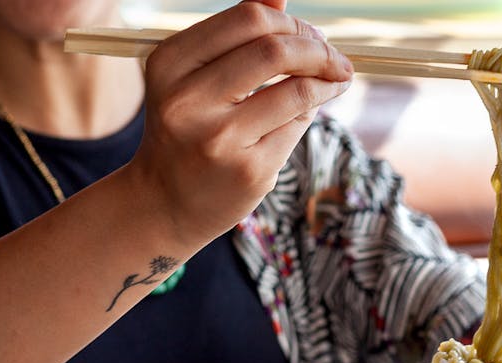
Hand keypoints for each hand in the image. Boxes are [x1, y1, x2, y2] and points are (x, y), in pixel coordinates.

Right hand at [127, 0, 352, 248]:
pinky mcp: (248, 172)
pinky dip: (310, 113)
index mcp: (170, 64)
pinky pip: (296, 128)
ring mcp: (220, 140)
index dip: (291, 21)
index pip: (248, 19)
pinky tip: (310, 111)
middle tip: (335, 58)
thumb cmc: (187, 131)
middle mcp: (189, 101)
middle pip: (274, 51)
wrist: (165, 203)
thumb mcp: (193, 79)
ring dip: (327, 81)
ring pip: (295, 92)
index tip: (313, 35)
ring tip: (337, 80)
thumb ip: (234, 38)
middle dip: (317, 49)